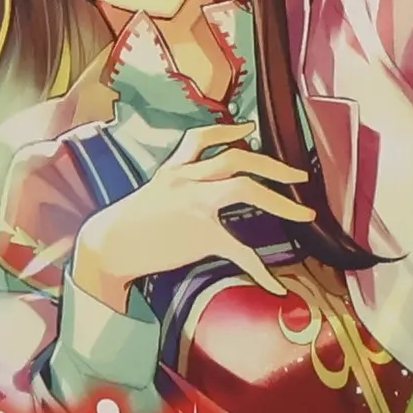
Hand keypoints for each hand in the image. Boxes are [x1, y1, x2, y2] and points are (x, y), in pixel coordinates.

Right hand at [71, 121, 313, 308]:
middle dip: (272, 166)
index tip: (249, 128)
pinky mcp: (201, 233)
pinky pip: (239, 249)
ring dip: (280, 200)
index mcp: (174, 170)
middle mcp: (186, 178)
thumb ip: (176, 185)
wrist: (108, 245)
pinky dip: (261, 270)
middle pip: (236, 159)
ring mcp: (195, 204)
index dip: (228, 130)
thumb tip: (199, 193)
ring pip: (244, 188)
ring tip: (303, 212)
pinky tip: (276, 285)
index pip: (202, 139)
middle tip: (299, 175)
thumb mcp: (150, 192)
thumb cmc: (127, 225)